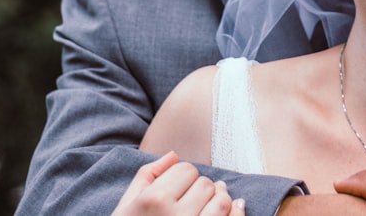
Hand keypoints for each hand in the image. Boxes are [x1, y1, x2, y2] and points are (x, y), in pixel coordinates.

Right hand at [111, 151, 245, 215]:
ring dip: (218, 199)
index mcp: (155, 200)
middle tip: (189, 200)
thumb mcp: (127, 205)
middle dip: (200, 188)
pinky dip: (237, 211)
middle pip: (206, 183)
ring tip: (207, 205)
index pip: (186, 169)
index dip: (183, 177)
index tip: (176, 188)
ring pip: (222, 200)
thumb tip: (173, 154)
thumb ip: (148, 175)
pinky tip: (235, 206)